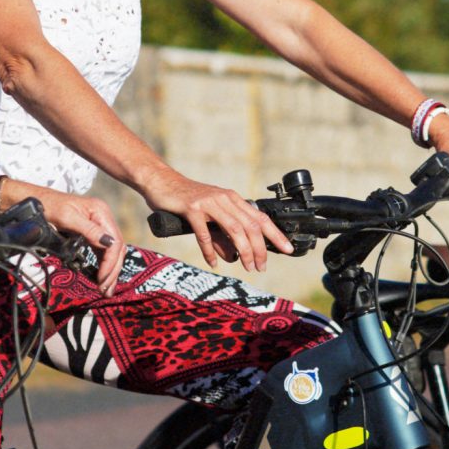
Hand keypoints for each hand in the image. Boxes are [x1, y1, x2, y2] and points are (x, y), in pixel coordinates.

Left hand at [31, 189, 127, 293]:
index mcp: (101, 212)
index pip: (114, 242)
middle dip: (112, 270)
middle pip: (117, 248)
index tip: (101, 280)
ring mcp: (99, 224)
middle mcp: (103, 218)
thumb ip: (89, 230)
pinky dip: (104, 264)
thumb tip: (108, 243)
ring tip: (106, 289)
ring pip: (112, 251)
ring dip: (111, 270)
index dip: (110, 263)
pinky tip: (102, 277)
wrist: (36, 200)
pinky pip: (103, 250)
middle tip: (105, 290)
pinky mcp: (92, 231)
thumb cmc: (49, 206)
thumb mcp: (67, 217)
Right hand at [140, 169, 292, 274]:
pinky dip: (211, 250)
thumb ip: (223, 233)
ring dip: (243, 251)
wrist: (161, 182)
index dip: (276, 234)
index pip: (260, 218)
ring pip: (233, 229)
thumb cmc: (186, 200)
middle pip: (250, 226)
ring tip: (246, 266)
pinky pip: (205, 233)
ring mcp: (208, 203)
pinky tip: (213, 262)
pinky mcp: (191, 209)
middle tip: (261, 267)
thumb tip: (234, 255)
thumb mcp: (211, 214)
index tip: (288, 249)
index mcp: (232, 198)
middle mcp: (224, 199)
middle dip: (260, 249)